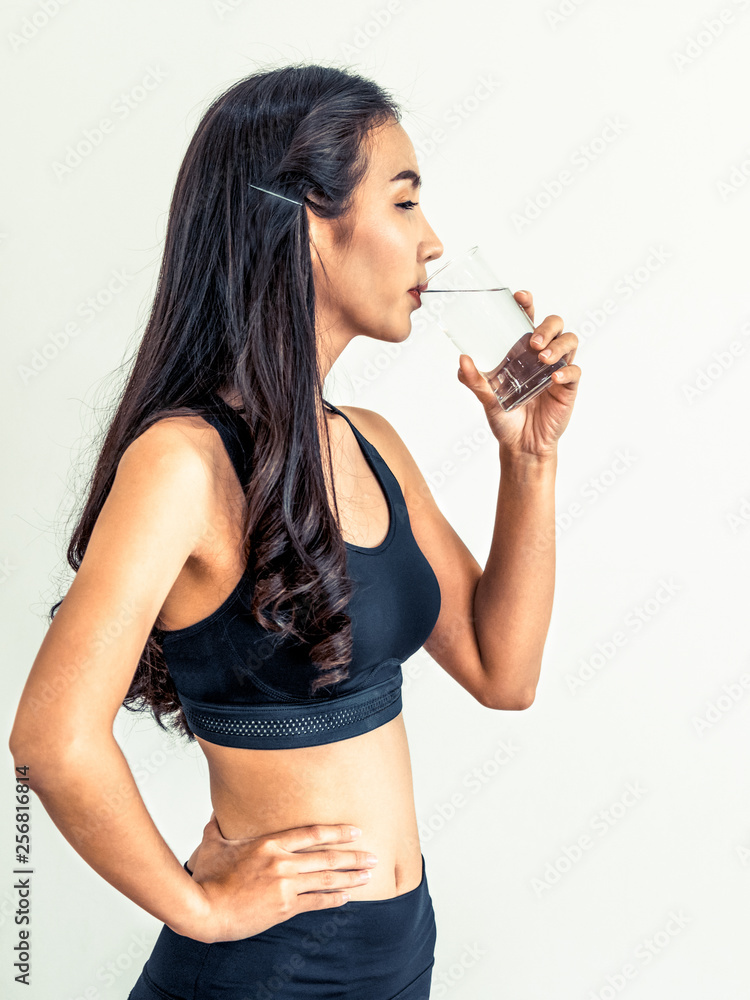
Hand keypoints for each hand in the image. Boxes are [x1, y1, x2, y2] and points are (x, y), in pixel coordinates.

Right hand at [180, 812, 377, 942]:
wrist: (204, 909)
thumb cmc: (207, 877)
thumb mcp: (213, 843)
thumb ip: (219, 825)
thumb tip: (216, 812)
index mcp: (269, 843)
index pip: (312, 833)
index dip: (336, 831)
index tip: (355, 831)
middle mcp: (282, 862)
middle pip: (327, 857)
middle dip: (353, 856)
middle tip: (373, 855)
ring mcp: (285, 886)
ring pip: (326, 880)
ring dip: (350, 877)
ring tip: (368, 875)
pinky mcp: (283, 908)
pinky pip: (315, 902)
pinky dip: (333, 899)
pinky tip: (346, 897)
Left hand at [456, 290, 580, 458]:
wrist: (521, 445)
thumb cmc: (505, 417)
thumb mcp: (486, 397)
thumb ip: (474, 380)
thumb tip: (462, 360)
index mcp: (522, 351)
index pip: (528, 319)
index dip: (527, 304)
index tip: (520, 297)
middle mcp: (542, 355)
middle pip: (555, 324)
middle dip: (546, 326)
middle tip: (533, 343)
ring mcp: (557, 369)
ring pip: (570, 341)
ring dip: (558, 344)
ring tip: (543, 359)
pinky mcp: (568, 387)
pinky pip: (575, 370)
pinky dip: (567, 370)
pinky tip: (554, 378)